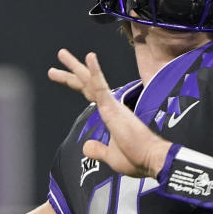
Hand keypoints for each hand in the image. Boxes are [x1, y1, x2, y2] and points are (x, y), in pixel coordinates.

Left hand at [48, 49, 170, 177]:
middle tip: (61, 54)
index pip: (90, 93)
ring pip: (90, 81)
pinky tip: (89, 57)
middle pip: (87, 83)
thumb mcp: (111, 156)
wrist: (151, 159)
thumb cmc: (136, 158)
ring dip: (75, 67)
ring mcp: (111, 105)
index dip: (77, 83)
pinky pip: (101, 87)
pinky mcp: (114, 108)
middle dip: (72, 70)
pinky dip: (95, 72)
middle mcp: (110, 106)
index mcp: (110, 114)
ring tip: (61, 53)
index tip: (63, 74)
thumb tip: (86, 146)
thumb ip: (98, 150)